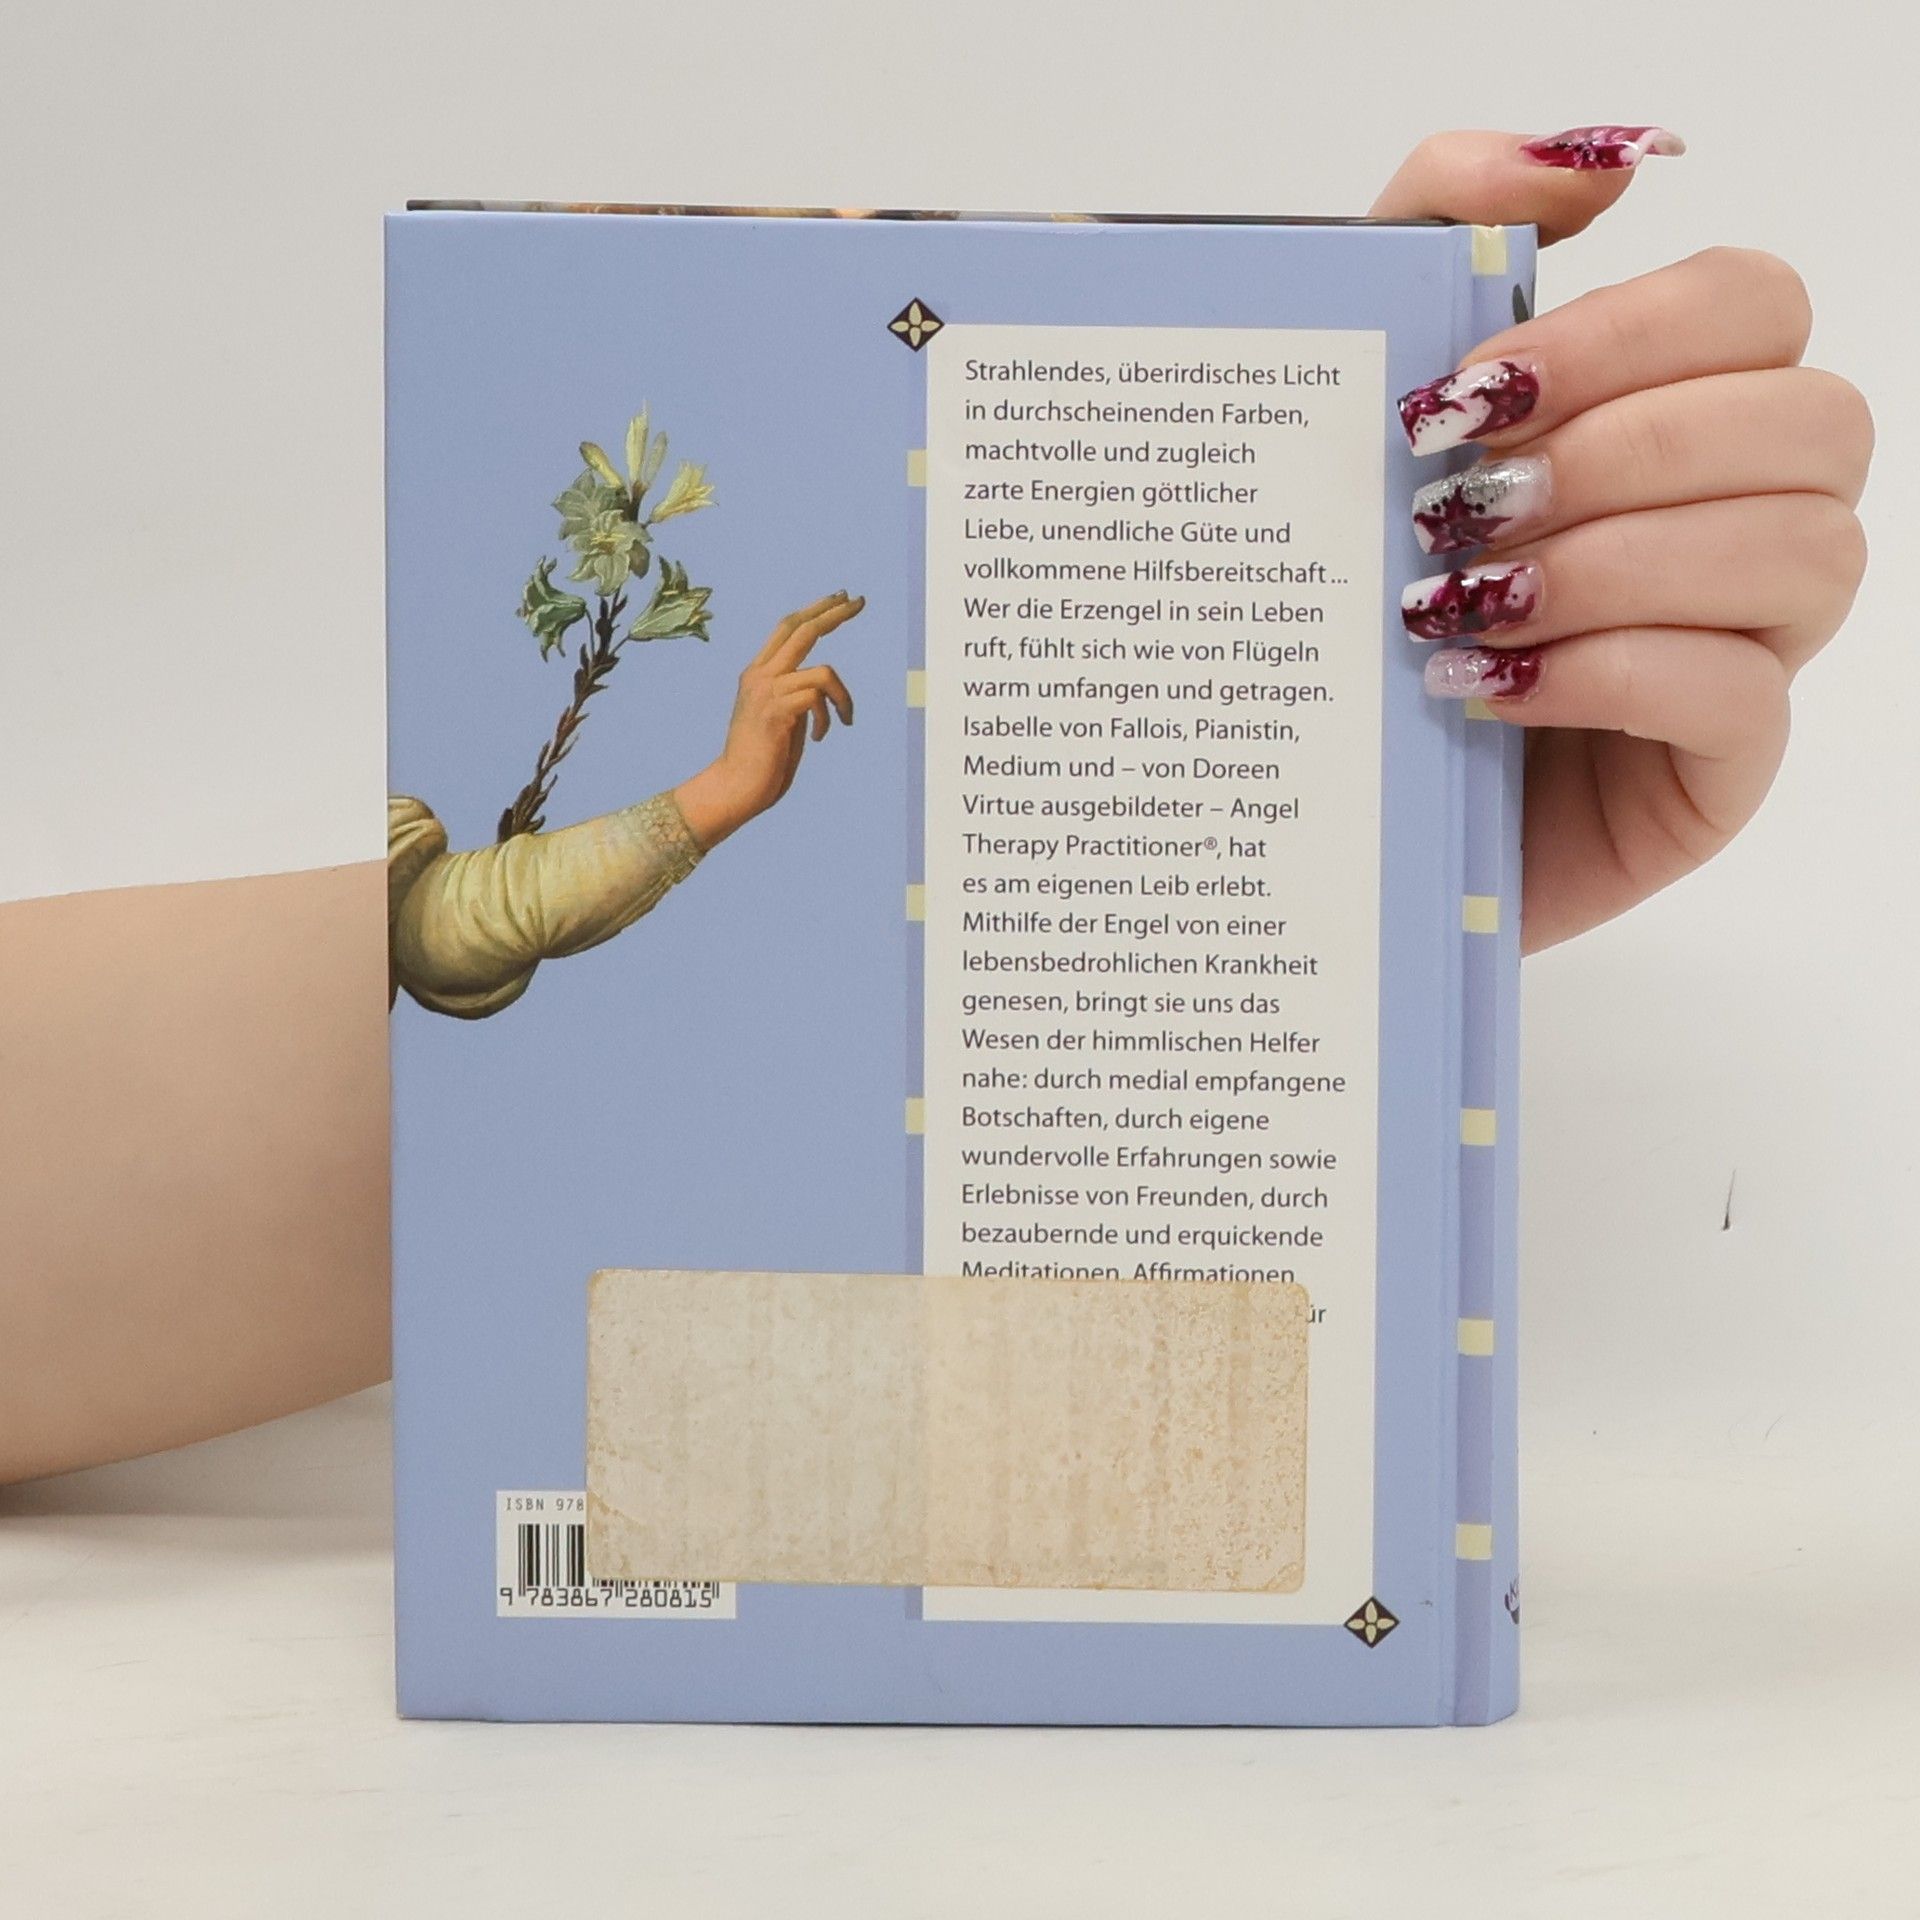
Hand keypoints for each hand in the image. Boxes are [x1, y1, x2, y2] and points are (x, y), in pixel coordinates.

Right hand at [673, 591, 862, 847]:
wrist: (736, 786)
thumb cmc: (762, 760)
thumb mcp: (782, 718)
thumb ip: (796, 696)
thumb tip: (821, 686)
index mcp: (758, 674)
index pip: (788, 628)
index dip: (815, 610)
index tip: (840, 598)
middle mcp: (759, 675)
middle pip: (802, 629)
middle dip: (834, 613)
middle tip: (859, 601)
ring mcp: (766, 691)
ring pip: (823, 671)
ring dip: (844, 697)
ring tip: (845, 718)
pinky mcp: (776, 710)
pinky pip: (819, 698)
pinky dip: (829, 718)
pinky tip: (821, 738)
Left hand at [1374, 130, 1871, 950]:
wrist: (1325, 792)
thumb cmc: (1359, 590)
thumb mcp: (1361, 393)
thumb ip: (1447, 230)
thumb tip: (1594, 158)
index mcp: (1682, 413)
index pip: (1752, 306)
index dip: (1627, 332)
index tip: (1471, 395)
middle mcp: (1746, 516)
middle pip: (1809, 420)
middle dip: (1624, 451)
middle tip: (1466, 508)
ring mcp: (1750, 646)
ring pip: (1798, 553)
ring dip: (1614, 565)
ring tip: (1463, 605)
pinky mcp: (1719, 769)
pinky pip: (1739, 697)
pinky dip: (1609, 674)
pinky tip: (1486, 686)